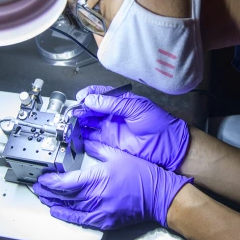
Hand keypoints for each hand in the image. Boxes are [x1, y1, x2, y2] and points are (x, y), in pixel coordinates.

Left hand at [33, 141, 191, 229]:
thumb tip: (86, 141)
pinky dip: (66, 215)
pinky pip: (80, 219)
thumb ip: (98, 148)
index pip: (65, 182)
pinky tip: (58, 211)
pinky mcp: (104, 221)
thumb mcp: (118, 154)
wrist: (158, 196)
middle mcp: (95, 196)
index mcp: (97, 178)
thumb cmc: (142, 175)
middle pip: (64, 196)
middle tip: (37, 186)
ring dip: (53, 203)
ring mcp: (99, 211)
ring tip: (43, 197)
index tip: (42, 178)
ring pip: (69, 208)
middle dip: (47, 192)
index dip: (50, 181)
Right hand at [73, 85, 189, 170]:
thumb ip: (113, 104)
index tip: (81, 97)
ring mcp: (111, 127)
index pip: (101, 94)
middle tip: (73, 110)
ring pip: (90, 121)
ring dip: (80, 120)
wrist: (167, 145)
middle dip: (81, 108)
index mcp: (122, 101)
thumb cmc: (158, 123)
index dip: (89, 94)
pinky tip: (77, 132)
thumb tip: (92, 100)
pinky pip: (92, 136)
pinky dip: (83, 134)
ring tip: (72, 120)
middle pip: (92, 108)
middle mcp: (114, 113)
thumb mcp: (136, 108)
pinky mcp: (110, 141)